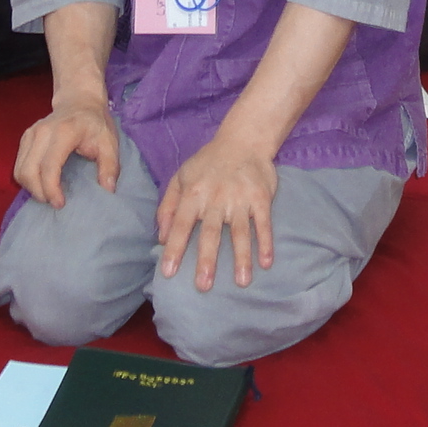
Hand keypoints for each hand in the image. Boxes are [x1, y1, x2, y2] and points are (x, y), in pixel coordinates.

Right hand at [15, 93, 123, 206]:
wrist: (80, 100)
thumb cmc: (95, 123)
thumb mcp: (110, 142)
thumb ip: (110, 166)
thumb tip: (108, 189)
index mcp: (64, 132)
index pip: (49, 166)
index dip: (51, 189)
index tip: (60, 203)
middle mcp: (42, 132)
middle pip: (28, 171)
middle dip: (39, 192)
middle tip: (54, 202)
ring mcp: (31, 133)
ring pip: (20, 170)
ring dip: (31, 188)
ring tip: (48, 194)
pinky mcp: (25, 138)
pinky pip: (19, 165)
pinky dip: (27, 179)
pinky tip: (41, 183)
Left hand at [156, 130, 278, 290]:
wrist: (243, 140)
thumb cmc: (207, 163)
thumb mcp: (180, 178)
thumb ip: (167, 207)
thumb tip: (161, 238)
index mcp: (193, 194)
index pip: (181, 225)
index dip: (175, 248)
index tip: (168, 272)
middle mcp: (216, 198)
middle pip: (211, 233)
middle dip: (207, 260)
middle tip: (204, 286)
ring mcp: (240, 199)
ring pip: (240, 232)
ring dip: (241, 257)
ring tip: (242, 282)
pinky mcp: (261, 198)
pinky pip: (263, 223)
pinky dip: (266, 242)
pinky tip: (266, 262)